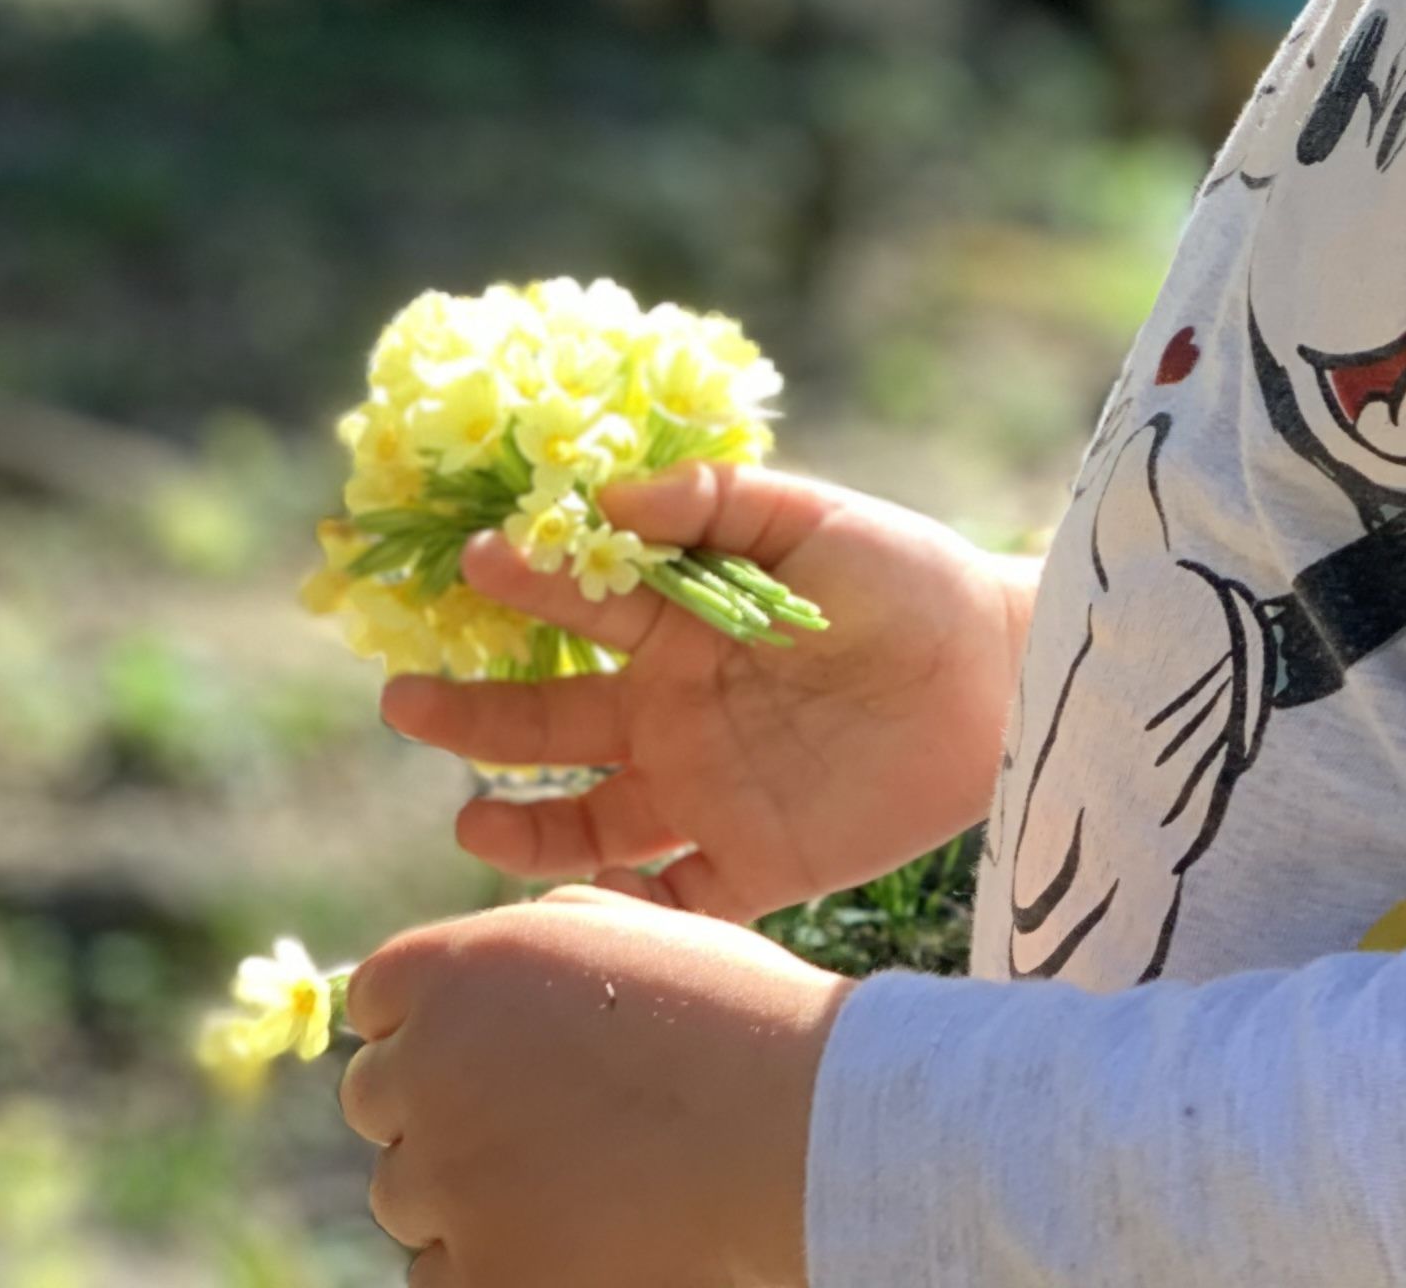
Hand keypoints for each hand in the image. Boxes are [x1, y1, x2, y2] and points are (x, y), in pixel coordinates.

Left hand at [342, 886, 842, 1286]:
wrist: (792, 1130)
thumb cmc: (733, 1018)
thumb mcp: (636, 929)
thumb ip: (542, 932)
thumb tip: (499, 955)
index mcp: (456, 969)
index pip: (377, 1001)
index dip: (432, 1022)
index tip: (491, 1048)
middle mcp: (427, 1069)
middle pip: (379, 1101)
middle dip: (441, 1108)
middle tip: (538, 1121)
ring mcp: (445, 1181)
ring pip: (408, 1195)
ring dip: (467, 1190)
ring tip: (575, 1178)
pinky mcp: (478, 1272)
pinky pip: (441, 1272)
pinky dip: (493, 1262)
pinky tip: (576, 1234)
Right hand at [382, 464, 1037, 921]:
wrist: (1003, 674)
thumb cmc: (907, 577)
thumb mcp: (813, 519)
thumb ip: (715, 502)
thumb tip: (607, 496)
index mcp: (680, 623)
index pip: (580, 607)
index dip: (525, 584)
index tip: (471, 562)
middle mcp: (675, 711)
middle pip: (551, 726)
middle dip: (473, 719)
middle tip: (402, 702)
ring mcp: (708, 791)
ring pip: (588, 824)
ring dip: (524, 826)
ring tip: (468, 820)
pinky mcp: (757, 860)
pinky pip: (672, 901)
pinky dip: (622, 910)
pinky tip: (578, 900)